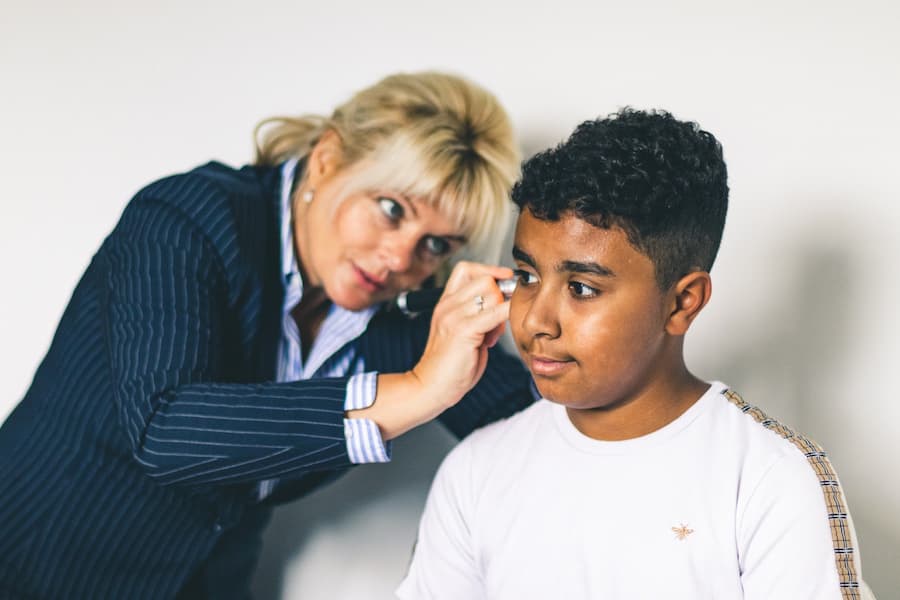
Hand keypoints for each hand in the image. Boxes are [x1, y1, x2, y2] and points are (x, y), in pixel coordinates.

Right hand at [347, 262, 513, 440]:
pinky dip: (507, 317)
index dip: (489, 272)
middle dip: (500, 296)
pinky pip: (495, 313)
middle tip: (498, 319)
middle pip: (485, 279)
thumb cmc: (451, 364)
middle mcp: (448, 304)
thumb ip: (479, 314)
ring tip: (492, 334)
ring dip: (502, 311)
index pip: (467, 270)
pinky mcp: (463, 330)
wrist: (430, 386)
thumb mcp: (464, 331)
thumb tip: (506, 303)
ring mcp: (454, 316)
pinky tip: (496, 335)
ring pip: (492, 293)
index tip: (504, 284)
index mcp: (446, 302)